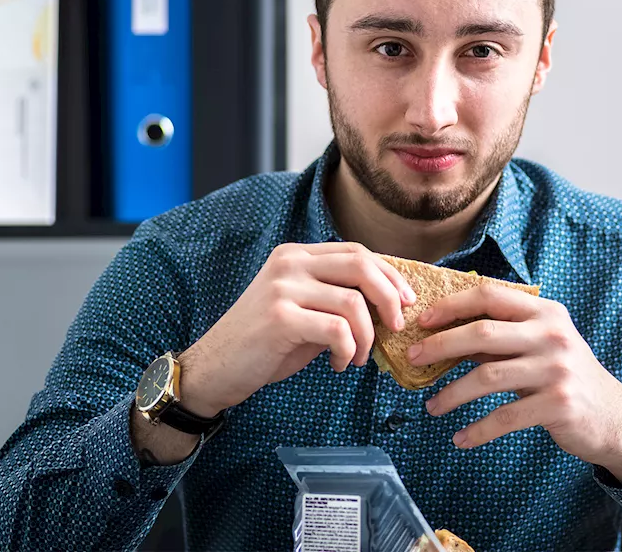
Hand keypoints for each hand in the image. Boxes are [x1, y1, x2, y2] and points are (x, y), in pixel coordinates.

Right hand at [178, 242, 414, 416]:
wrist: (214, 369)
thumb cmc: (263, 344)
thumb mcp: (302, 310)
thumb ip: (336, 299)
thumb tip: (388, 305)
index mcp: (296, 255)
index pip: (357, 252)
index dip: (389, 274)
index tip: (407, 300)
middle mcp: (290, 263)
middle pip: (361, 265)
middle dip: (390, 297)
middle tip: (396, 326)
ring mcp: (283, 288)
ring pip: (354, 302)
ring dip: (367, 336)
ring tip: (357, 357)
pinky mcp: (281, 318)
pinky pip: (337, 330)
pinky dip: (348, 350)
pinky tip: (340, 364)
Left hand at [411, 285, 621, 484]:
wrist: (612, 416)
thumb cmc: (564, 376)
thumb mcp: (539, 346)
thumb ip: (501, 338)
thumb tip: (443, 336)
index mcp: (545, 312)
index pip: (490, 296)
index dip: (452, 305)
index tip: (423, 320)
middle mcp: (552, 335)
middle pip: (482, 333)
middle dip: (440, 345)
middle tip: (413, 358)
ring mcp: (557, 369)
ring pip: (487, 376)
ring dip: (452, 393)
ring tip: (431, 407)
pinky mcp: (558, 404)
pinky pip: (505, 417)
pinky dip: (477, 430)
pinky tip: (460, 438)